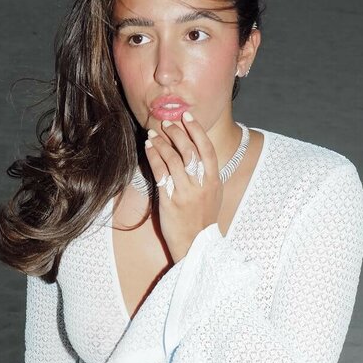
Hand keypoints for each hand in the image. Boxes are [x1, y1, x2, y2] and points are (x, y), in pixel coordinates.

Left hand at [144, 112, 222, 260]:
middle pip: (189, 151)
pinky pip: (161, 174)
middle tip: (167, 122)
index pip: (206, 149)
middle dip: (177, 133)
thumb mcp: (214, 195)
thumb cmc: (204, 220)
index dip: (196, 130)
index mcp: (214, 181)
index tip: (186, 116)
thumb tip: (198, 153)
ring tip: (153, 134)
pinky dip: (154, 158)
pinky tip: (148, 149)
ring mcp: (185, 193)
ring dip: (162, 143)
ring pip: (173, 160)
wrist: (196, 246)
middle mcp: (201, 185)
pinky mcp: (170, 201)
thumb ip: (208, 175)